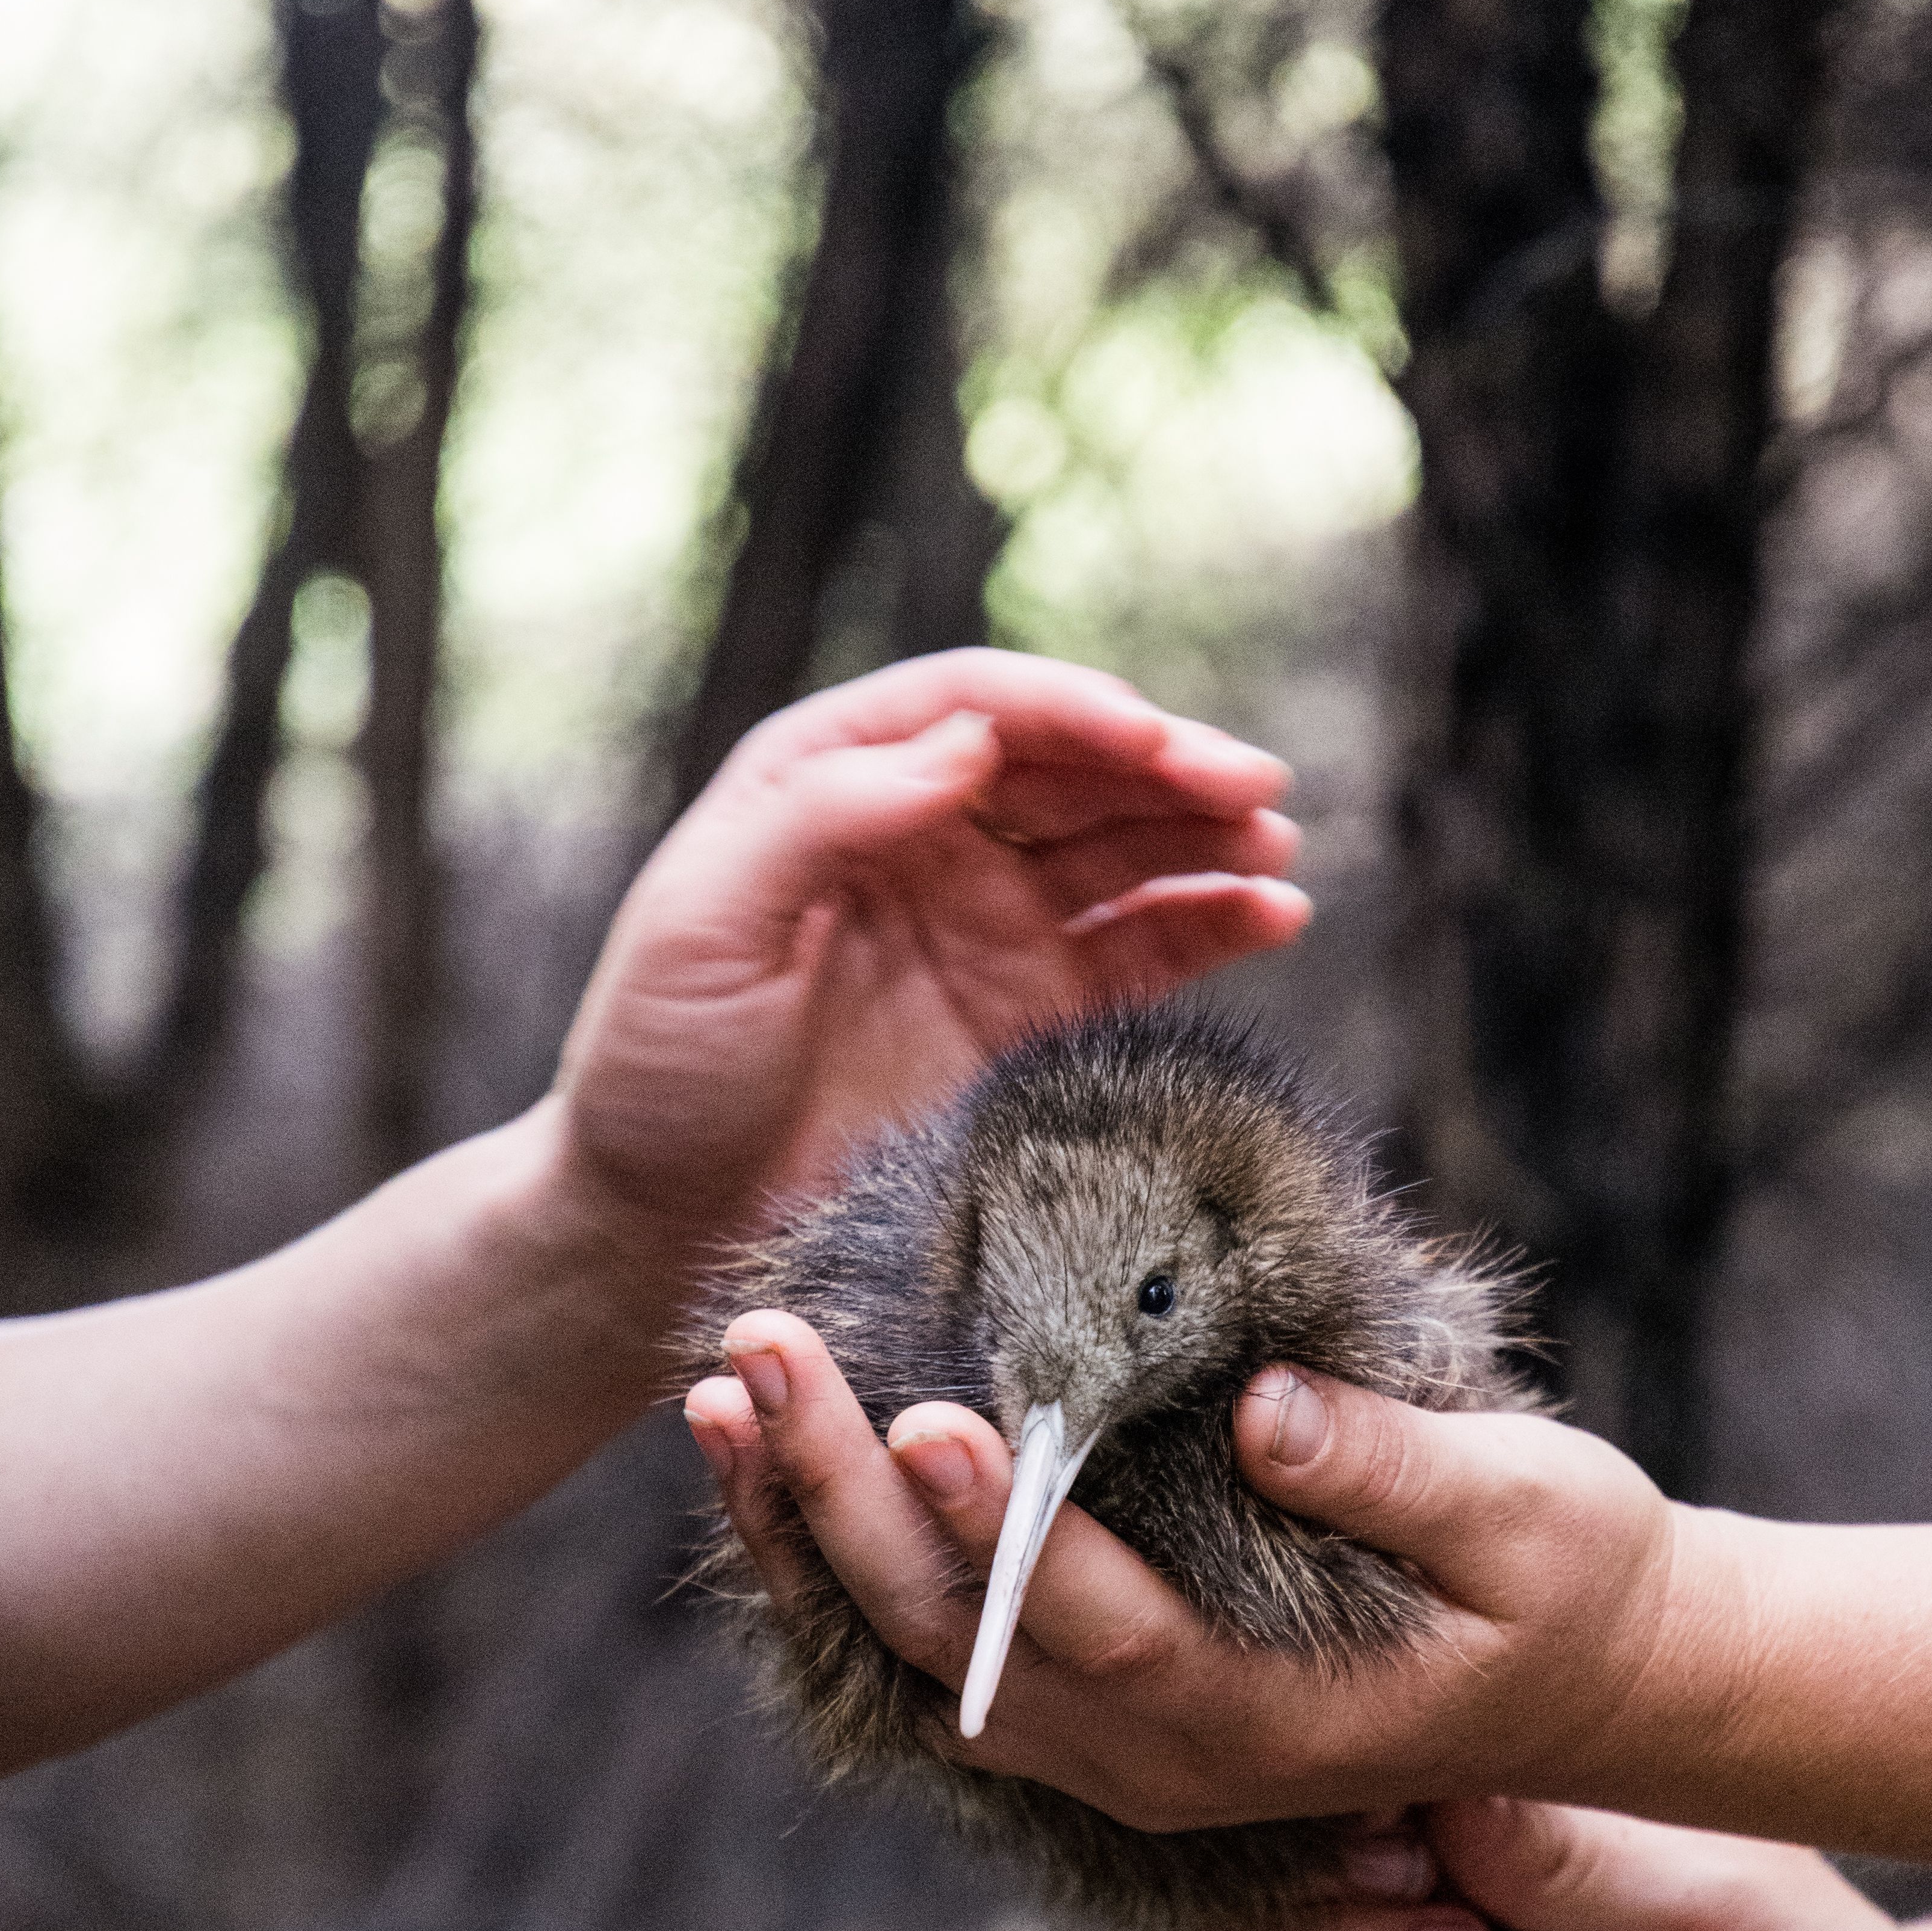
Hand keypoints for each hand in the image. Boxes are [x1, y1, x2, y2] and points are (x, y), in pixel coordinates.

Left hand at [552, 650, 1305, 1296]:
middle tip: (1254, 784)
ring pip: (1121, 850)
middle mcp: (924, 838)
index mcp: (832, 783)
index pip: (976, 708)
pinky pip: (1140, 951)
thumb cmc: (656, 1066)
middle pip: (1070, 769)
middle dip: (1167, 767)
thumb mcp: (704, 924)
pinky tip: (1270, 913)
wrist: (661, 1222)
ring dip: (1206, 835)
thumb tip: (964, 745)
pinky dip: (1211, 925)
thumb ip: (824, 816)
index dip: (1071, 712)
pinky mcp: (1029, 1016)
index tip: (1148, 740)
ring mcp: (985, 926)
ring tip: (1275, 844)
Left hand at [683, 1325, 1710, 1824]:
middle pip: (964, 1645)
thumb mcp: (1531, 1513)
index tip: (920, 1414)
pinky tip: (785, 1464)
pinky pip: (943, 1651)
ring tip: (723, 1399)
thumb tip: (1261, 1409)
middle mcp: (1166, 1756)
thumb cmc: (1572, 1581)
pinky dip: (853, 1564)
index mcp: (1266, 1714)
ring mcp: (1124, 1748)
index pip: (1101, 1622)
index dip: (1004, 1526)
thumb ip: (1393, 1470)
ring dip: (817, 1534)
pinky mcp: (1105, 1708)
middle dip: (847, 1502)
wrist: (1594, 1683)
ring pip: (924, 1657)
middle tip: (755, 1361)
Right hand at [1210, 1800, 1931, 1930]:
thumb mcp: (1709, 1894)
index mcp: (1502, 1794)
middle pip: (1275, 1858)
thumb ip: (1567, 1855)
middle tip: (1422, 1893)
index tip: (1393, 1811)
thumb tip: (1424, 1782)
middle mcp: (1443, 1877)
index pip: (1357, 1755)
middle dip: (1322, 1880)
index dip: (1336, 1777)